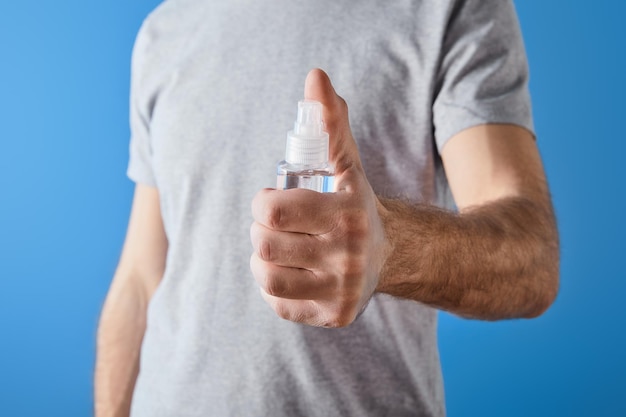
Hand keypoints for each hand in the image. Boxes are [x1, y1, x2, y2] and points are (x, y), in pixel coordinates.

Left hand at [250, 69, 390, 327]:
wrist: (393, 254)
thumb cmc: (356, 204)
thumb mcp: (346, 163)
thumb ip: (329, 122)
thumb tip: (315, 76)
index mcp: (347, 214)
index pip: (272, 211)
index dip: (263, 203)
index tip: (274, 201)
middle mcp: (349, 257)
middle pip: (265, 244)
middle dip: (262, 230)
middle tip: (274, 226)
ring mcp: (343, 290)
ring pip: (268, 278)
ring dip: (263, 260)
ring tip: (277, 249)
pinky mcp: (336, 316)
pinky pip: (279, 304)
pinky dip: (275, 286)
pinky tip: (291, 272)